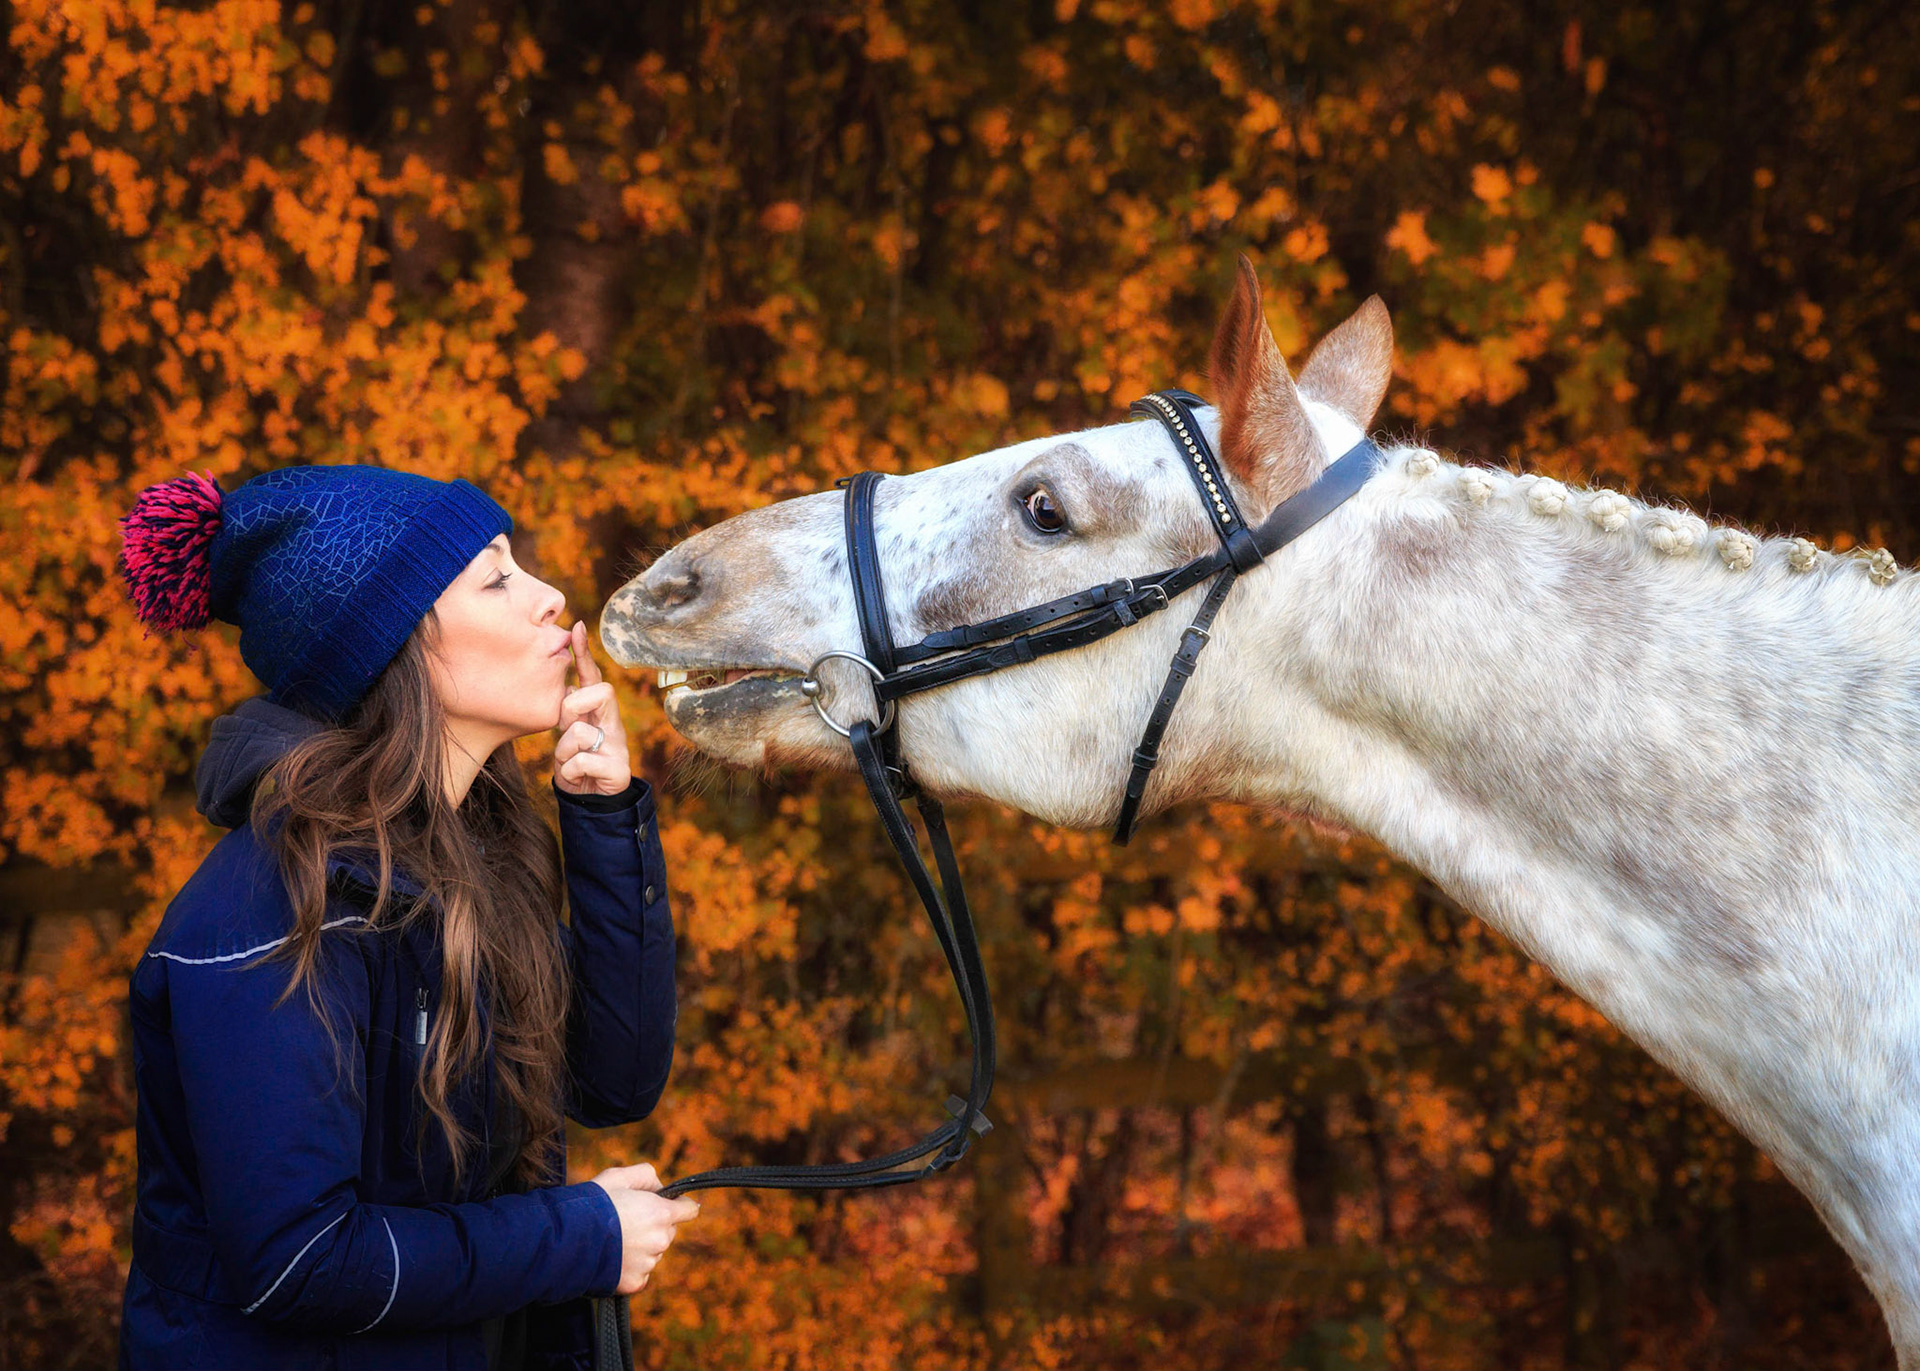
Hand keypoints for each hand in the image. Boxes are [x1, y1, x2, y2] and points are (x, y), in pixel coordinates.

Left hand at [556, 622, 631, 795]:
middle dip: (575, 705)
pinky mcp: (617, 768)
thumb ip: (568, 713)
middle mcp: (611, 723)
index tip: (575, 627)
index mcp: (597, 712)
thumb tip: (566, 687)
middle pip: (601, 692)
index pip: (591, 677)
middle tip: (568, 725)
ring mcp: (617, 745)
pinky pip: (581, 763)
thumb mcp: (567, 735)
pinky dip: (571, 773)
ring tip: (570, 762)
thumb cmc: (576, 763)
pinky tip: (579, 777)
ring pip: (580, 733)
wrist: (592, 801)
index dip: (583, 653)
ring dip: (564, 752)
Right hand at [590, 1163, 699, 1294]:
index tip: (673, 1206)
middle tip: (626, 1222)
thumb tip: (659, 1187)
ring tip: (614, 1241)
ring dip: (641, 1248)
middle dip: (654, 1226)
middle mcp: (659, 1240)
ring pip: (653, 1254)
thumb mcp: (619, 1176)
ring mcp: (647, 1264)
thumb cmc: (592, 1204)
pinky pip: (640, 1273)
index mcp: (660, 1213)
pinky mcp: (634, 1283)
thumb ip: (646, 1176)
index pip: (689, 1210)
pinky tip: (612, 1258)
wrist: (566, 1240)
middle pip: (668, 1232)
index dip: (680, 1206)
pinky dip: (629, 1268)